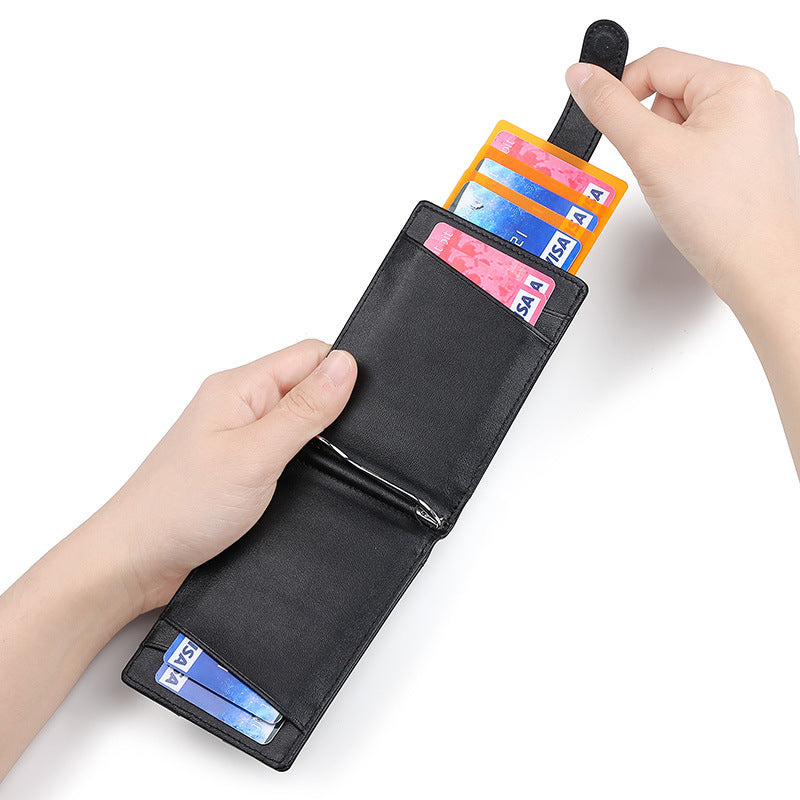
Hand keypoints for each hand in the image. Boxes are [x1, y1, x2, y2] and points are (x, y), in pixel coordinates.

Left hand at [100, 339, 356, 612]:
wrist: (137, 562)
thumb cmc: (178, 507)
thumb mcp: (254, 455)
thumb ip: (303, 410)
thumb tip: (346, 365)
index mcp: (239, 386)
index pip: (310, 354)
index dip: (342, 374)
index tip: (355, 411)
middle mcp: (240, 405)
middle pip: (308, 385)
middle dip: (333, 412)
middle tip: (335, 449)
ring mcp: (240, 436)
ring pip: (301, 421)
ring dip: (318, 443)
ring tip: (317, 471)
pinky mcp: (243, 466)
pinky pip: (288, 450)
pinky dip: (304, 464)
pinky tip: (306, 484)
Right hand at [565, 48, 799, 307]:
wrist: (759, 269)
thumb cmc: (724, 217)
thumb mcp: (650, 153)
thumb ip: (610, 109)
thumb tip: (582, 77)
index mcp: (738, 84)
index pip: (657, 65)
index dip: (621, 93)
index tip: (606, 122)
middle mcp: (755, 100)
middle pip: (671, 95)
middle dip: (652, 133)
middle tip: (660, 169)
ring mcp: (757, 131)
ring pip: (685, 125)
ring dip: (668, 154)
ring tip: (681, 187)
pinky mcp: (753, 159)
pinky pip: (703, 149)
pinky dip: (687, 169)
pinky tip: (694, 194)